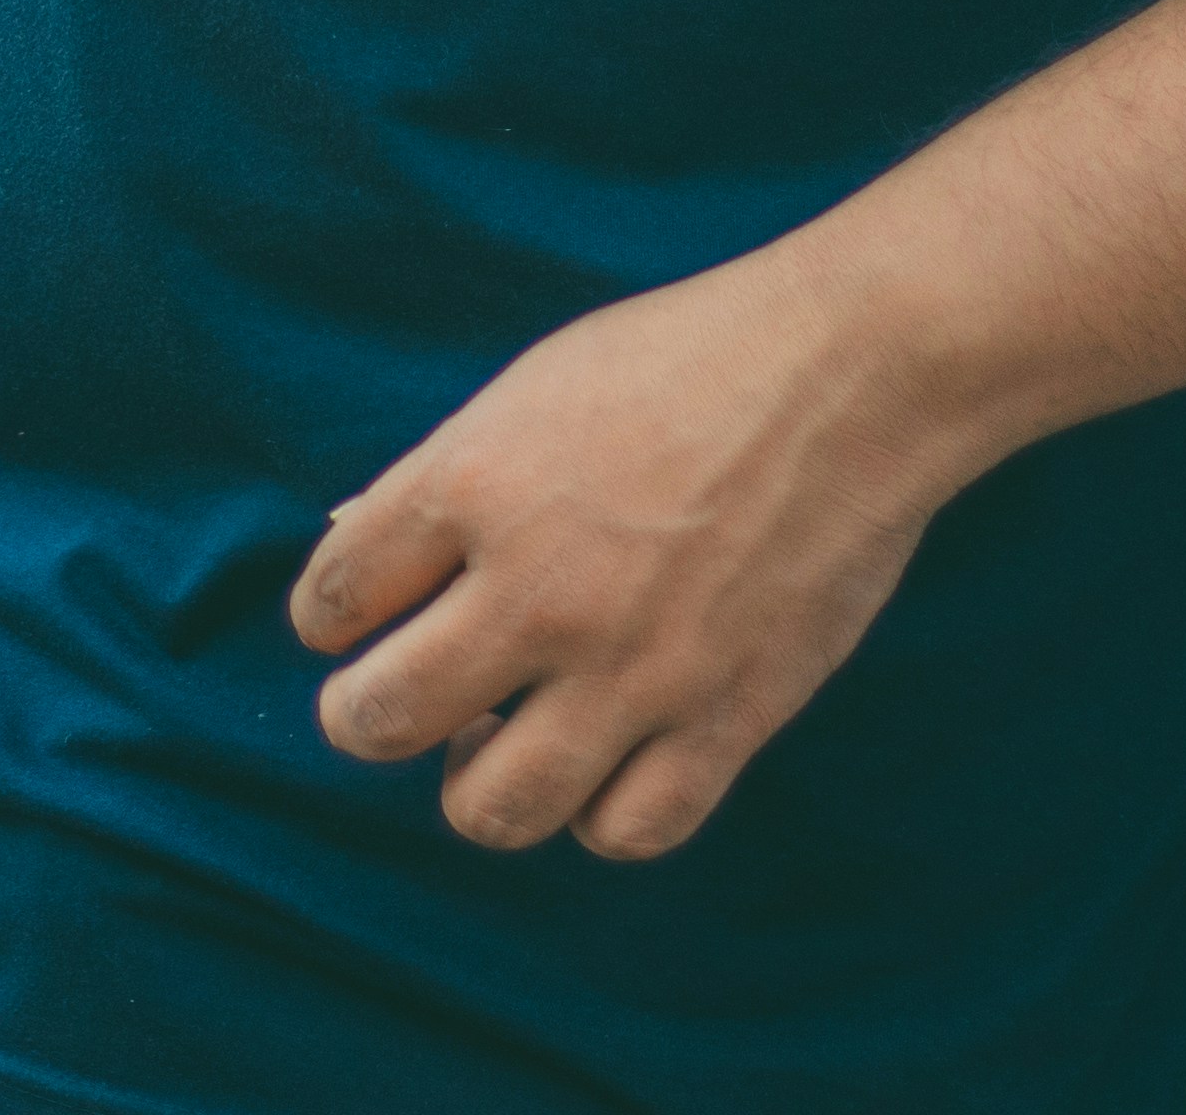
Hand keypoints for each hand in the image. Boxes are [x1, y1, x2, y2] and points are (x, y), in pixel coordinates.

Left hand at [285, 250, 963, 860]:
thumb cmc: (688, 357)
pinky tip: (604, 761)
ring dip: (474, 781)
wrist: (855, 372)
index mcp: (473, 484)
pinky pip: (627, 828)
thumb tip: (357, 546)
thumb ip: (446, 477)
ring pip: (491, 807)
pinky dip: (600, 809)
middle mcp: (537, 589)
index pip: (330, 599)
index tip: (355, 619)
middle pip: (378, 720)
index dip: (330, 617)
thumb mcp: (535, 386)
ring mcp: (632, 666)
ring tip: (495, 742)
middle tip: (396, 699)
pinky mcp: (725, 717)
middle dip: (366, 717)